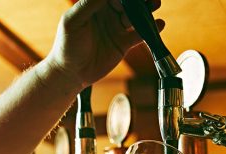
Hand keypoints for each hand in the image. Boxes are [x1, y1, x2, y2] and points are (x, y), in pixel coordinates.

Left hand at [45, 0, 163, 87]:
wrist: (72, 73)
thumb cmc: (67, 45)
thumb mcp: (73, 21)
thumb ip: (88, 5)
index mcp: (94, 5)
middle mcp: (107, 14)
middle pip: (127, 3)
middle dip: (137, 0)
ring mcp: (116, 29)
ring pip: (135, 16)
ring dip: (146, 10)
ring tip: (155, 3)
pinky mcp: (123, 44)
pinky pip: (139, 35)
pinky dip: (150, 30)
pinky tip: (159, 24)